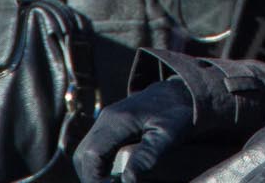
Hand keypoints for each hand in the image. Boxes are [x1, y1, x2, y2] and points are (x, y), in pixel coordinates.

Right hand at [72, 80, 195, 182]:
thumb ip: (147, 156)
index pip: (91, 154)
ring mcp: (106, 121)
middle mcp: (106, 119)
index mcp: (117, 120)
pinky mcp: (111, 125)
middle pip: (83, 154)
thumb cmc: (178, 112)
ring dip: (94, 171)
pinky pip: (96, 148)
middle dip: (92, 176)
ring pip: (86, 151)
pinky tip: (115, 174)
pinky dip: (100, 164)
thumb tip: (128, 180)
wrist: (181, 91)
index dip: (95, 177)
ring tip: (113, 182)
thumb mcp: (168, 135)